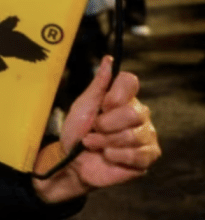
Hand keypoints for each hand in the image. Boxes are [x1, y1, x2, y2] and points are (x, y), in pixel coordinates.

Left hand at [33, 56, 160, 203]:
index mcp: (123, 98)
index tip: (102, 105)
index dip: (115, 95)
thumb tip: (109, 59)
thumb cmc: (77, 131)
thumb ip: (98, 84)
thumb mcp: (83, 105)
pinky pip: (137, 154)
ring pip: (133, 135)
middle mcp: (139, 115)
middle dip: (105, 124)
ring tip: (94, 144)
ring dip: (106, 142)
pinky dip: (116, 156)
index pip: (130, 81)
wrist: (72, 161)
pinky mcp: (148, 157)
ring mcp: (146, 136)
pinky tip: (107, 155)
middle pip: (132, 112)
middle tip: (93, 129)